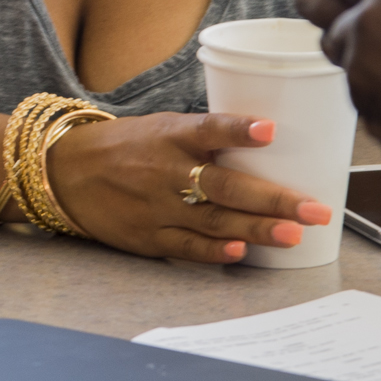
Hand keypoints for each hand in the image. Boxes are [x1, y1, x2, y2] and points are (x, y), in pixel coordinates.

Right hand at [43, 110, 332, 264]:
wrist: (66, 173)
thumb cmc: (125, 147)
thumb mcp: (161, 127)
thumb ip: (206, 138)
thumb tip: (268, 143)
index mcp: (171, 136)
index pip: (209, 129)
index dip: (239, 130)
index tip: (270, 130)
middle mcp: (166, 171)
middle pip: (226, 186)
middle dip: (274, 199)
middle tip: (315, 209)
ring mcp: (157, 207)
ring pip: (215, 221)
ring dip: (257, 230)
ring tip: (293, 235)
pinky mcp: (148, 237)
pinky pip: (186, 246)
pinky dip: (213, 251)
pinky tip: (239, 252)